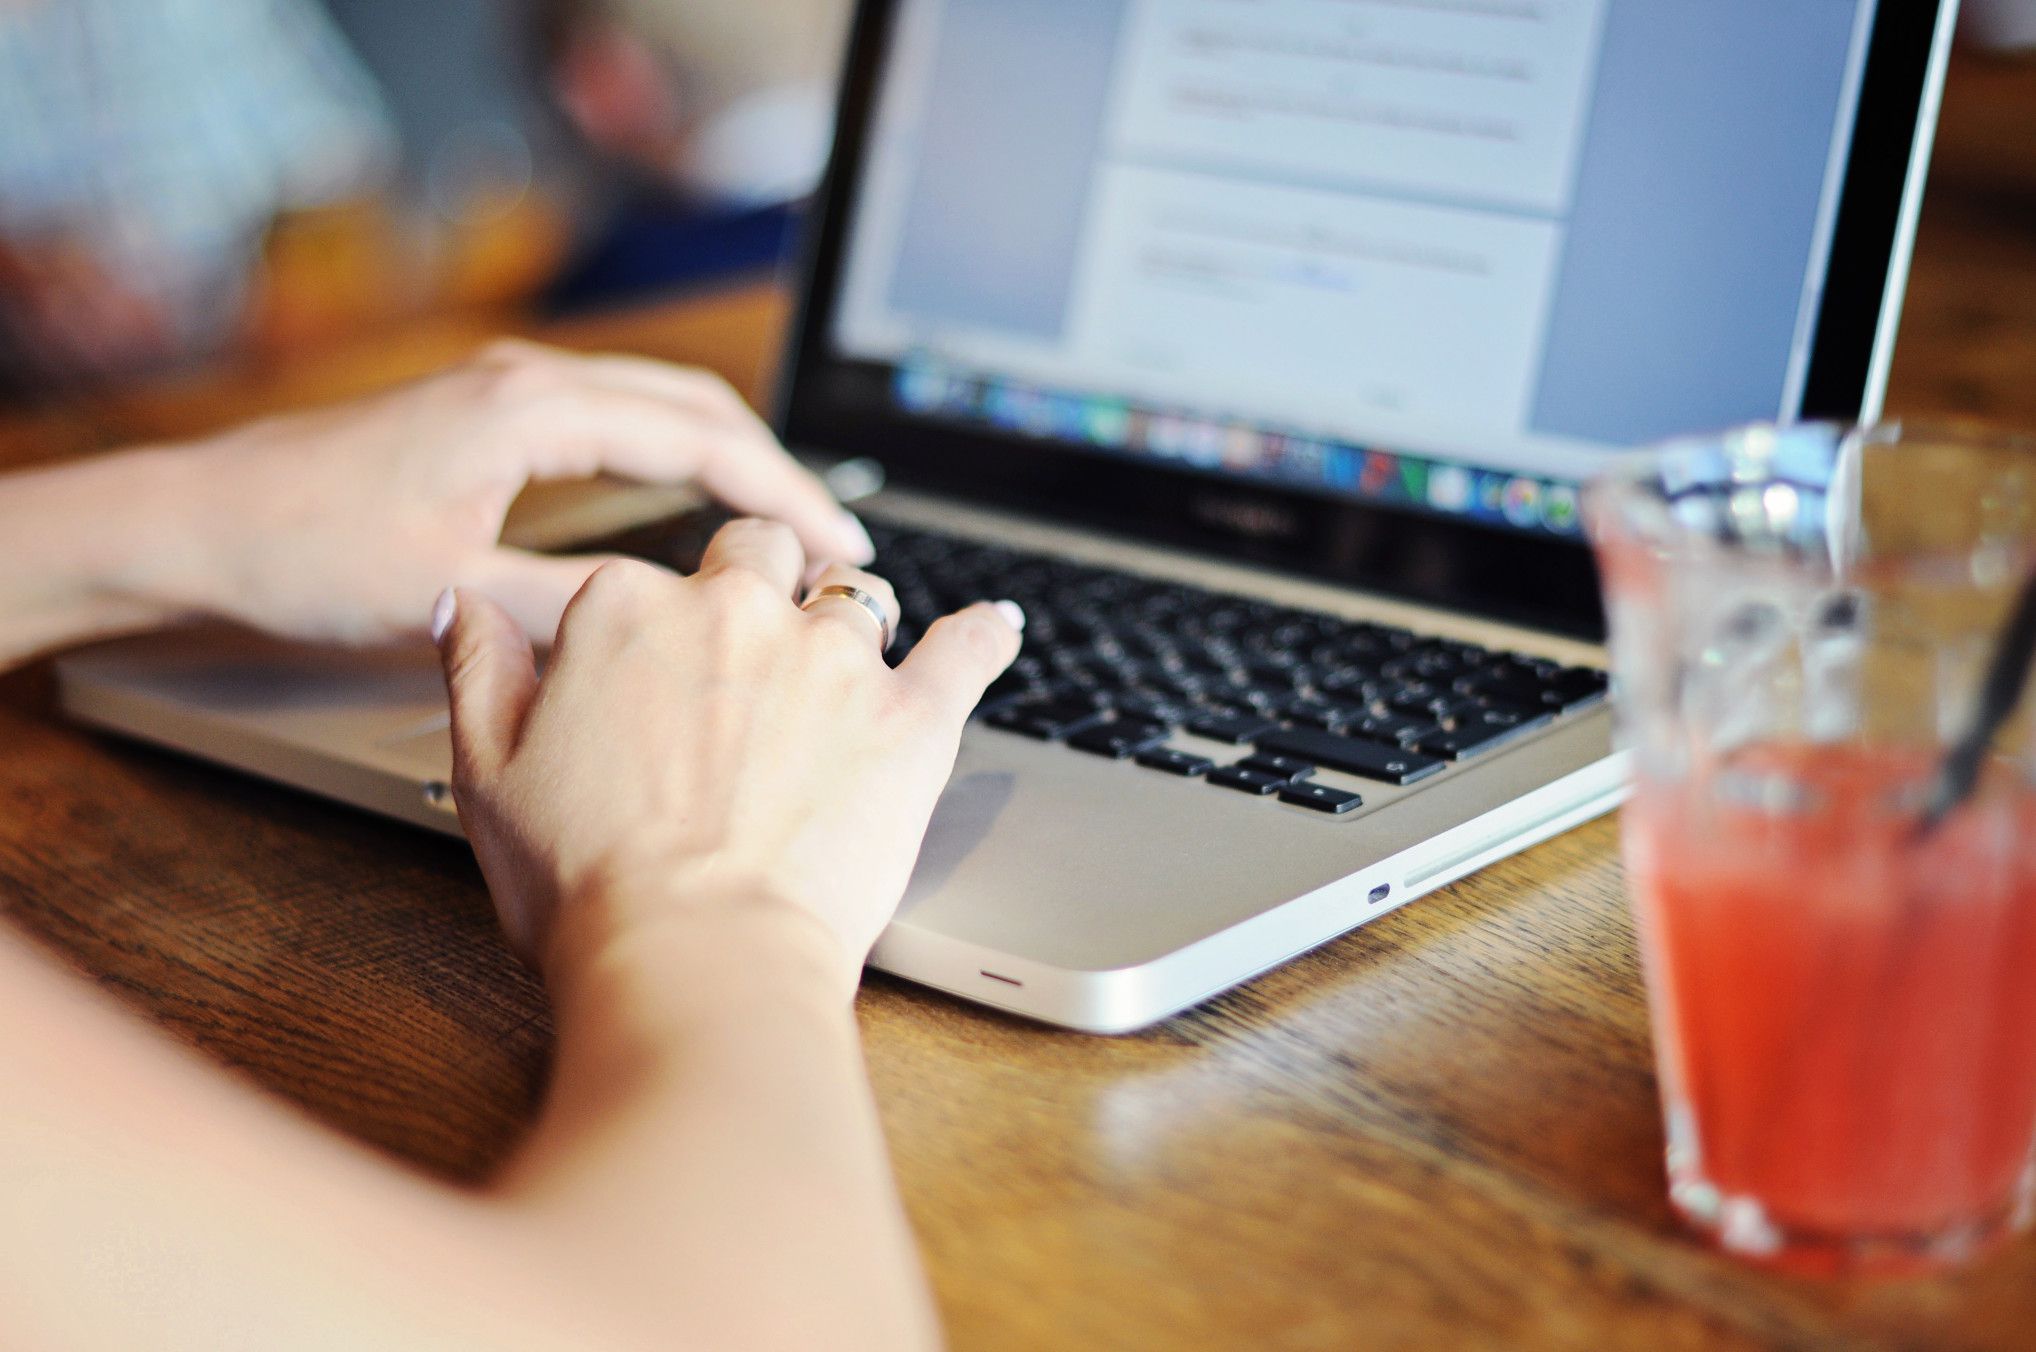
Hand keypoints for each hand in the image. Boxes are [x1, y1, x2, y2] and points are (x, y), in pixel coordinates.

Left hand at [166, 340, 870, 643]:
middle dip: (780, 473)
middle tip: (839, 543)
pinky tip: (697, 503)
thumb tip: (676, 627)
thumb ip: (575, 610)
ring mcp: (509, 391)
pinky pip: (621, 418)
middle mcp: (529, 383)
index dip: (786, 498)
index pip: (702, 443)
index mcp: (530, 411)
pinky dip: (683, 456)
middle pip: (699, 407)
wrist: (201, 522)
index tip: (842, 548)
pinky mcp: (491, 414)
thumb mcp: (452, 598)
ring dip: (736, 459)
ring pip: (663, 405)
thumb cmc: (304, 551)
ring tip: (788, 526)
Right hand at [431, 519, 1023, 996]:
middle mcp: (737, 609)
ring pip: (858, 594)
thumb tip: (466, 601)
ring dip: (851, 617)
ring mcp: (832, 658)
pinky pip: (966, 648)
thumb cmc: (586, 881)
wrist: (697, 955)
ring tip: (850, 657)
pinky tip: (998, 625)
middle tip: (756, 640)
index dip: (654, 624)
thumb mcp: (486, 770)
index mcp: (628, 608)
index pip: (647, 578)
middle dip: (761, 580)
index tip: (656, 669)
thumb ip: (480, 667)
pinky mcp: (910, 716)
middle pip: (761, 552)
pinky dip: (986, 634)